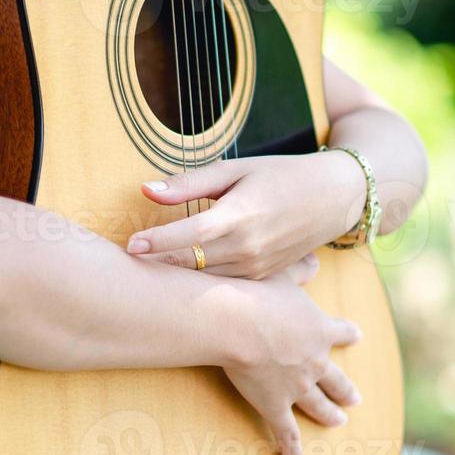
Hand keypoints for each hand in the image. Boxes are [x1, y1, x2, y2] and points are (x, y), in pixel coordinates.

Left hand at [125, 153, 366, 279]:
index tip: (129, 246)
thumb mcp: (236, 170)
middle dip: (156, 266)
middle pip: (192, 263)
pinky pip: (223, 284)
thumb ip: (189, 184)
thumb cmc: (280, 176)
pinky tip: (173, 283)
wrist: (333, 199)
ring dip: (173, 279)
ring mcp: (257, 267)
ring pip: (204, 279)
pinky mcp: (262, 279)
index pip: (191, 232)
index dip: (158, 240)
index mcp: (241, 214)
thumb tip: (145, 190)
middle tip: (121, 268)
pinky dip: (198, 283)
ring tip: (138, 279)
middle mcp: (249, 246)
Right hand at [225, 257, 362, 454]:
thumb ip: (299, 269)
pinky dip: (292, 450)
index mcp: (319, 328)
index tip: (357, 335)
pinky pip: (286, 433)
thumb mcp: (282, 273)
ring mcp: (298, 386)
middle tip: (355, 398)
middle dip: (346, 388)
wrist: (237, 321)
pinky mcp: (275, 405)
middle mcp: (315, 360)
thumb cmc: (256, 291)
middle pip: (336, 378)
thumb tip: (313, 260)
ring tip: (339, 422)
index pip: (340, 332)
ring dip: (328, 414)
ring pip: (318, 405)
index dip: (347, 334)